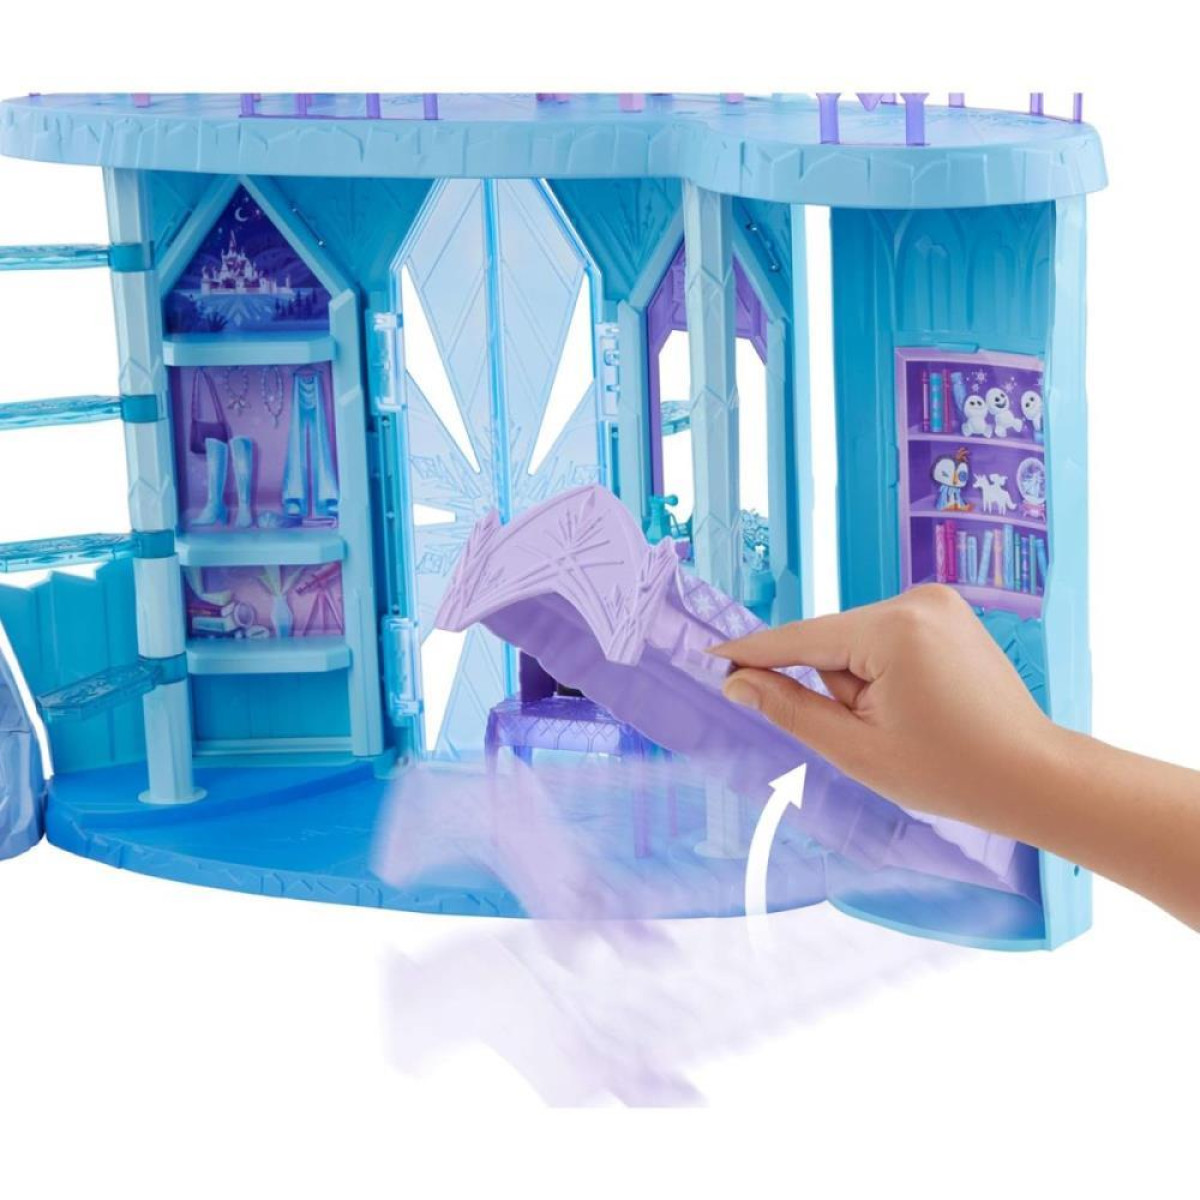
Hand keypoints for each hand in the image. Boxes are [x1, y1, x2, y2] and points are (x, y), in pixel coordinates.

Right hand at [709, 585, 1054, 824]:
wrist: (1034, 775)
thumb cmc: (949, 772)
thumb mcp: (856, 749)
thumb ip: (790, 708)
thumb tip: (739, 682)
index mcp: (893, 629)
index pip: (800, 640)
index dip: (752, 654)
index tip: (710, 657)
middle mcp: (916, 599)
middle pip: (831, 641)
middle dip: (834, 685)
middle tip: (876, 733)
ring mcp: (937, 601)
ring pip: (856, 640)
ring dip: (859, 679)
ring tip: (905, 721)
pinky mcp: (948, 611)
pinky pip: (885, 637)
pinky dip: (882, 669)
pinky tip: (917, 704)